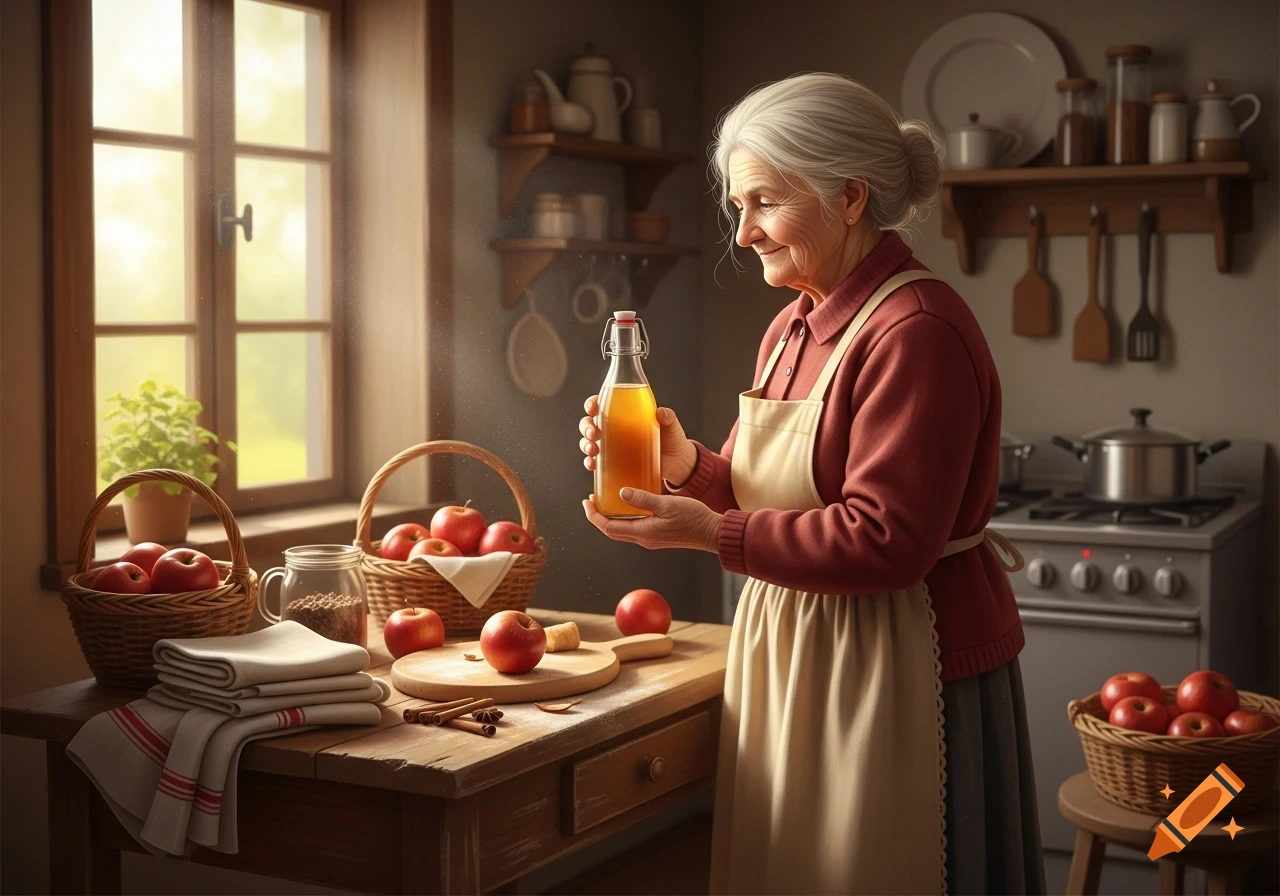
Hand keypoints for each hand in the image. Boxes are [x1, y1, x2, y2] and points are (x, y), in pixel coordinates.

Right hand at [579, 395, 697, 484]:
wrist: (677, 463)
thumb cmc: (672, 439)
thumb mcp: (671, 426)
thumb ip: (668, 417)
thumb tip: (660, 412)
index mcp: (624, 414)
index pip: (602, 404)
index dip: (592, 404)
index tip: (593, 408)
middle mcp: (614, 428)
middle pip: (590, 423)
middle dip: (586, 427)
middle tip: (594, 434)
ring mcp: (613, 446)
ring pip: (589, 442)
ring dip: (585, 445)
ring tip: (593, 450)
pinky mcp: (614, 463)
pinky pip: (596, 461)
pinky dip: (590, 462)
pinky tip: (593, 465)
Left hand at [582, 488, 722, 552]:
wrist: (712, 532)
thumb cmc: (693, 519)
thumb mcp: (667, 505)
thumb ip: (643, 499)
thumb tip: (621, 493)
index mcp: (643, 533)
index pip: (608, 527)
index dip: (594, 516)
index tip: (587, 502)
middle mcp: (644, 539)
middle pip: (612, 530)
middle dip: (598, 516)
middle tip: (592, 500)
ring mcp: (651, 539)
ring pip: (622, 530)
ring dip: (611, 517)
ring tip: (606, 501)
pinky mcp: (658, 536)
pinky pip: (634, 528)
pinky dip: (625, 518)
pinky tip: (628, 505)